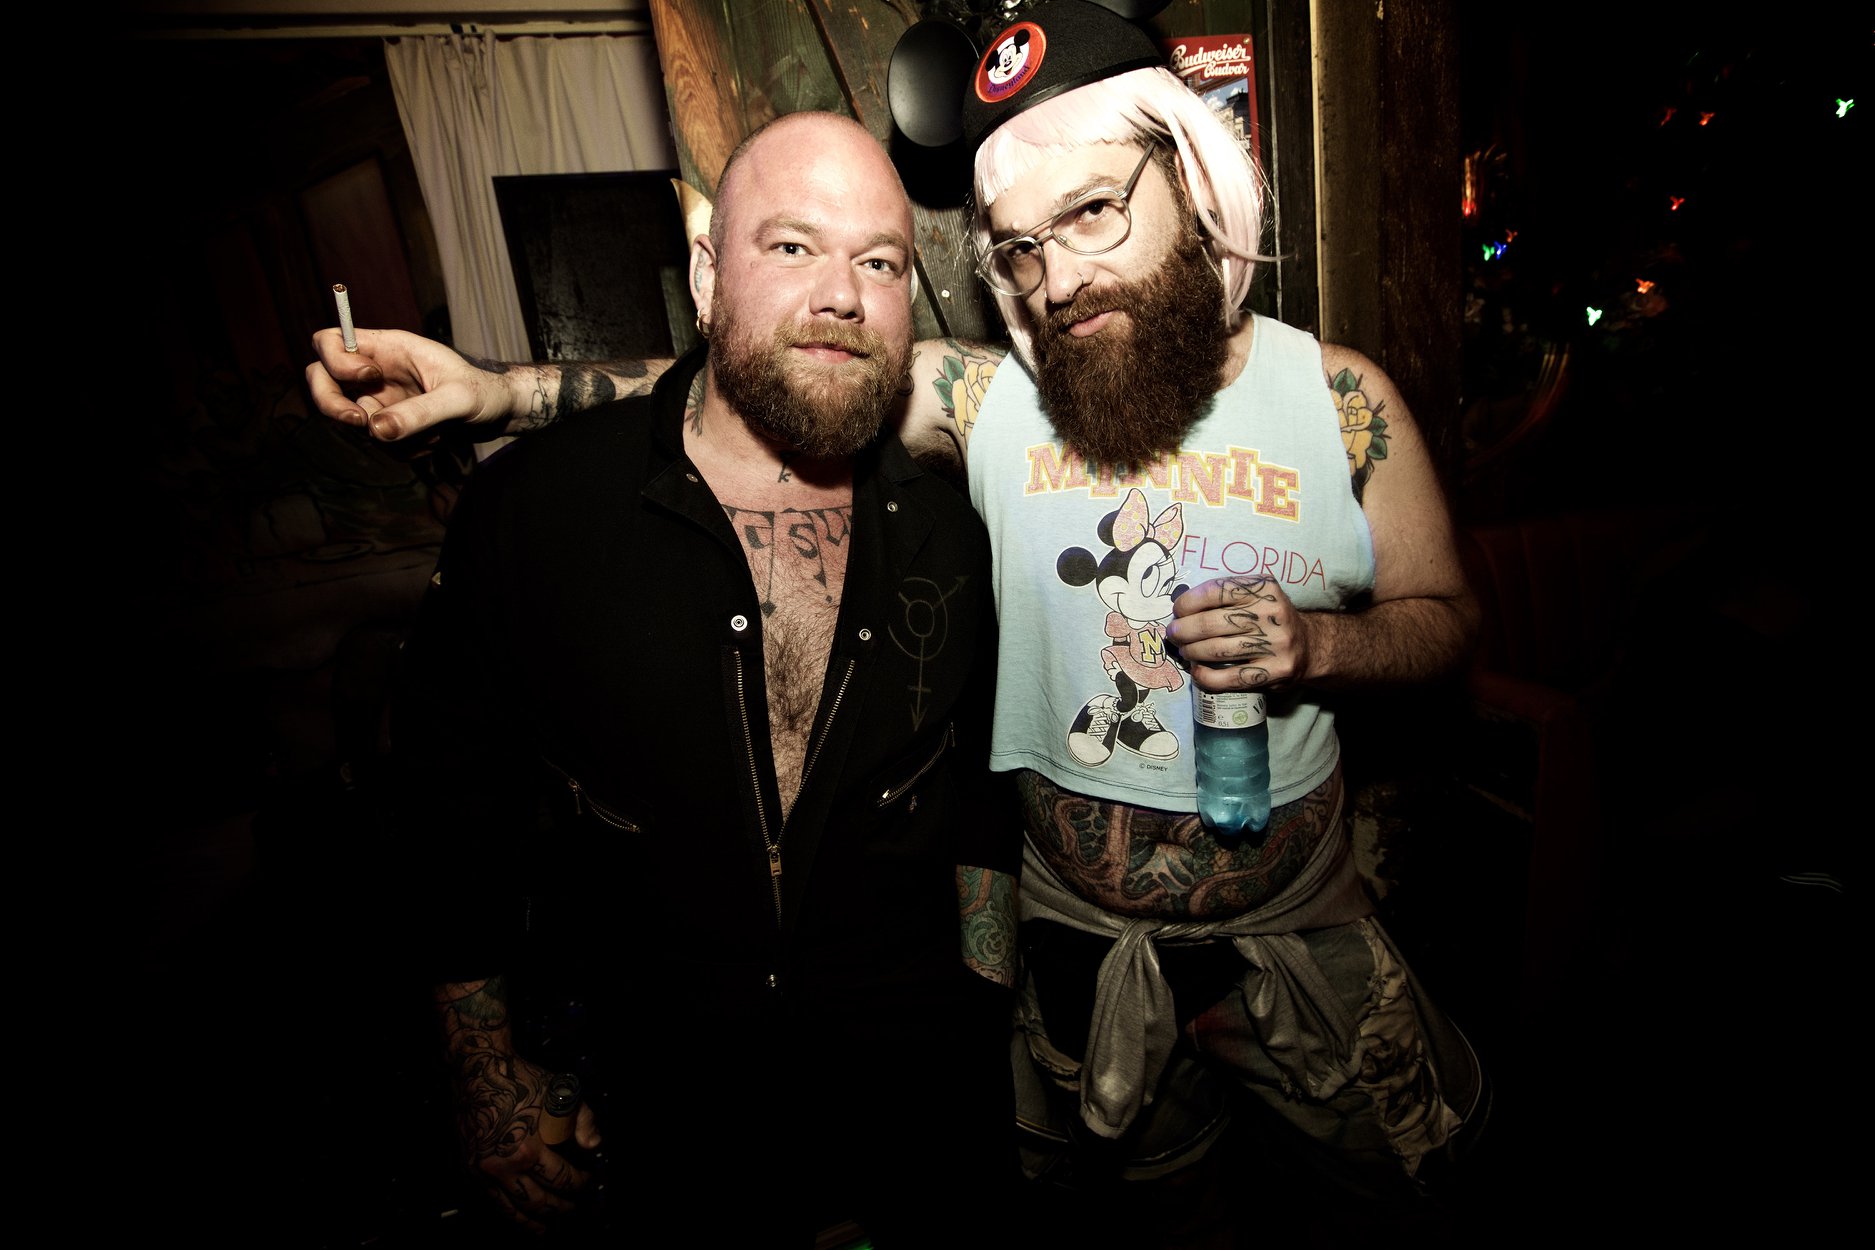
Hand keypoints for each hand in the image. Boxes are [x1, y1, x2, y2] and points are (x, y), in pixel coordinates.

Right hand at [306, 327, 518, 441]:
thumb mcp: (460, 400)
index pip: (330, 341)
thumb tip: (375, 430)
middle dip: (332, 405)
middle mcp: (376, 371)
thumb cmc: (484, 393)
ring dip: (391, 436)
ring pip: (353, 421)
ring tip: (434, 432)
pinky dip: (404, 449)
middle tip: (360, 423)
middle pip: (321, 379)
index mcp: (388, 347)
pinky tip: (435, 442)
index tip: (370, 378)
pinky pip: (378, 443)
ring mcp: (379, 399)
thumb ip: (421, 412)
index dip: (336, 360)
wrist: (500, 414)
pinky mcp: (389, 424)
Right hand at [450, 1050, 603, 1234]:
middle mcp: (504, 1167)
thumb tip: (594, 1146)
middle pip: (538, 1203)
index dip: (579, 1184)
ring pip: (511, 1212)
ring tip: (546, 1230)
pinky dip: (508, 1216)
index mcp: (528, 1148)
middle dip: (560, 1210)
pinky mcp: (470, 1171)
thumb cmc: (520, 1080)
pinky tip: (519, 1219)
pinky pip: (491, 1204)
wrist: (477, 1071)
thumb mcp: (561, 1092)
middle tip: (572, 1209)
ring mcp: (483, 1172)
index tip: (586, 1180)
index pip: (561, 1179)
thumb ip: (583, 1120)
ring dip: (533, 1225)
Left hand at [1170, 576, 1309, 690]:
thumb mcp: (1256, 595)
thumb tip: (1180, 609)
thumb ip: (1225, 596)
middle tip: (1174, 634)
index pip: (1216, 591)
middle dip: (1184, 630)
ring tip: (1185, 651)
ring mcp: (1275, 644)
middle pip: (1212, 623)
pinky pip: (1230, 677)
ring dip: (1192, 652)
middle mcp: (1272, 613)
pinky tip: (1197, 672)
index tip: (1177, 611)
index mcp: (1264, 588)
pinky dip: (1206, 676)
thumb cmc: (1269, 618)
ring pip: (1218, 650)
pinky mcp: (1275, 672)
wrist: (1309, 646)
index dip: (1188, 602)